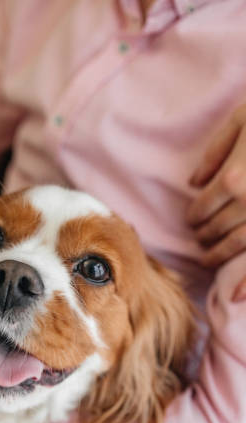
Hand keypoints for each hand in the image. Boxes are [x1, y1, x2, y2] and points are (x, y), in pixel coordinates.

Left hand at [187, 105, 245, 266]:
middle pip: (216, 229)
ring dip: (219, 255)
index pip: (202, 208)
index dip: (194, 216)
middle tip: (199, 239)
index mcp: (234, 178)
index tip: (192, 219)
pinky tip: (235, 294)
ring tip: (209, 258)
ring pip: (237, 245)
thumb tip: (194, 182)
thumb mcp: (242, 119)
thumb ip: (216, 151)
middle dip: (204, 236)